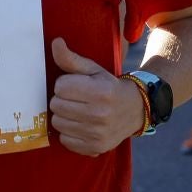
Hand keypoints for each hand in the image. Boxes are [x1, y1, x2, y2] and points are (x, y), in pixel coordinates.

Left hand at [48, 38, 142, 156]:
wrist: (135, 110)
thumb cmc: (110, 87)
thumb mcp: (94, 70)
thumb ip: (71, 59)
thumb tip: (55, 43)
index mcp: (100, 92)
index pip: (60, 87)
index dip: (65, 84)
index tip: (75, 86)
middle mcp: (100, 114)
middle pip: (56, 106)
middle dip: (62, 100)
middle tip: (76, 99)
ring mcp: (98, 134)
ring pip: (58, 123)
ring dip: (64, 116)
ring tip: (77, 111)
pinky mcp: (95, 148)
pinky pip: (65, 140)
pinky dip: (69, 133)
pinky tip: (81, 125)